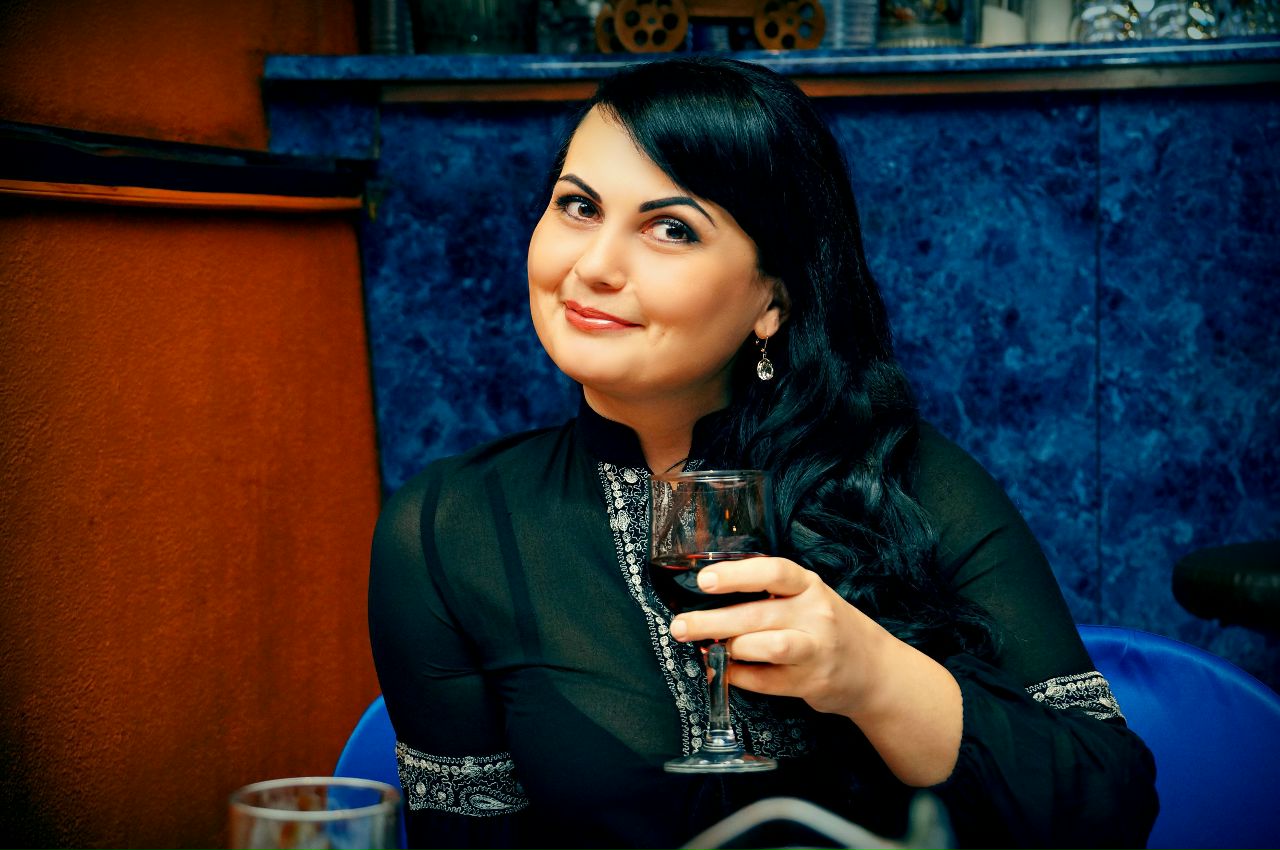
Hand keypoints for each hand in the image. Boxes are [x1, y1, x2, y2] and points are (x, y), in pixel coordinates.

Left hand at [668, 556, 889, 717]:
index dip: (737, 575)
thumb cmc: (826, 626)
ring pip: (767, 647)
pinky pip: (766, 681)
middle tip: (680, 625)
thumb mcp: (806, 598)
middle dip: (712, 621)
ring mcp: (816, 649)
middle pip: (758, 614)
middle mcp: (815, 614)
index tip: (704, 580)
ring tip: (707, 649)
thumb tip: (708, 595)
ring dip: (731, 649)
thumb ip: (767, 595)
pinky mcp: (811, 682)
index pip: (773, 572)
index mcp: (809, 586)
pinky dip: (738, 677)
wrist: (873, 669)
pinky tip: (722, 671)